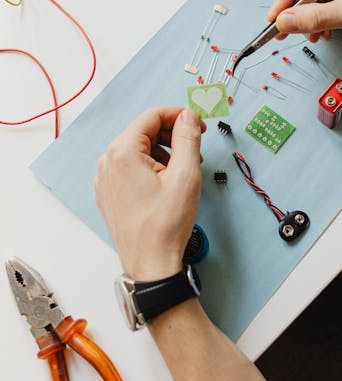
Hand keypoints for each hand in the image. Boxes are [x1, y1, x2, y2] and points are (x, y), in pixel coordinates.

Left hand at [94, 107, 204, 280]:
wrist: (151, 264)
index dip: (179, 115)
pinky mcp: (109, 192)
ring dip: (163, 151)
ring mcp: (105, 178)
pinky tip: (166, 183)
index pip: (152, 116)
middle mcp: (107, 161)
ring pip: (138, 149)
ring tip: (182, 171)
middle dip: (172, 134)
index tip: (198, 124)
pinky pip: (130, 166)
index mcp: (122, 152)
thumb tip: (188, 116)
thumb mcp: (186, 174)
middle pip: (143, 131)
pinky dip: (150, 166)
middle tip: (195, 147)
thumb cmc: (166, 224)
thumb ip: (188, 137)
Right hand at [268, 0, 341, 50]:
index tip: (275, 15)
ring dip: (308, 20)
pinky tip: (322, 34)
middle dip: (296, 11)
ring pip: (313, 1)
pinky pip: (323, 11)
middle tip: (280, 29)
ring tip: (309, 35)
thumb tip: (286, 21)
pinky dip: (318, 24)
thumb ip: (317, 17)